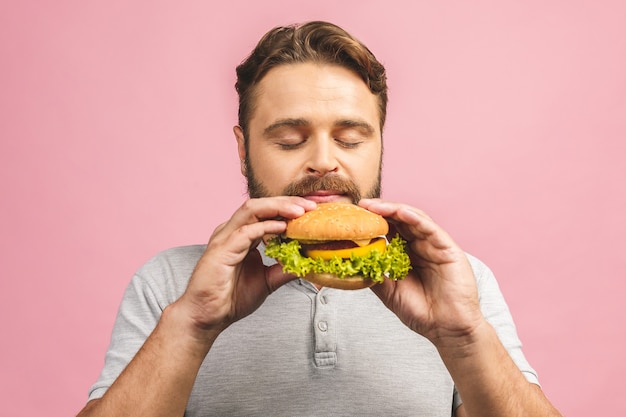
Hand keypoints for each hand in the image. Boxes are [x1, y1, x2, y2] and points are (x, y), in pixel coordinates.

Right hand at [174, 197, 315, 339]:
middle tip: (310, 206)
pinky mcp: (221, 249)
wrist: (208, 316)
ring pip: (252, 210)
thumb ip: (284, 269)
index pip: (267, 213)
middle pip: (260, 205)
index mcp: (242, 235)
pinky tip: (282, 227)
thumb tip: (307, 264)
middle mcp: (232, 231)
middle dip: (287, 202)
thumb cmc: (231, 298)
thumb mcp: (267, 281)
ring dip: (277, 207)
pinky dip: (265, 227)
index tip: (312, 211)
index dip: (289, 208)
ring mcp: (224, 238)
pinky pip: (245, 231)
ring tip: (299, 210)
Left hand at [359, 198, 484, 345]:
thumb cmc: (422, 313)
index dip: (374, 222)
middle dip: (381, 211)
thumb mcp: (390, 292)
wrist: (447, 330)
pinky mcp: (449, 249)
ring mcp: (436, 246)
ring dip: (395, 210)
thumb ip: (375, 275)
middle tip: (362, 206)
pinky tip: (401, 213)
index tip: (355, 217)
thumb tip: (352, 266)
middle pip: (401, 221)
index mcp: (409, 254)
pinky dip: (415, 219)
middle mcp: (422, 246)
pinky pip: (431, 229)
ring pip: (414, 220)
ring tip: (376, 206)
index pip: (390, 230)